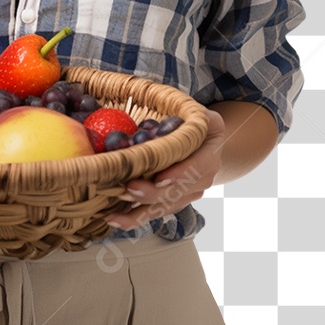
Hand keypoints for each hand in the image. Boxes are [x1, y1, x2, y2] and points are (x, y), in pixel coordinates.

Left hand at [105, 108, 225, 229]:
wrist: (209, 145)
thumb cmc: (198, 124)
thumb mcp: (200, 114)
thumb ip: (187, 113)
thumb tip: (157, 104)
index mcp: (210, 156)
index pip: (196, 168)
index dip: (179, 174)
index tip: (159, 177)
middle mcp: (202, 180)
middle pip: (177, 192)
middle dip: (151, 193)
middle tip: (128, 188)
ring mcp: (188, 194)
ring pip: (164, 207)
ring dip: (138, 213)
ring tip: (114, 215)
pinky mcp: (174, 201)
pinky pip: (156, 212)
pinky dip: (135, 217)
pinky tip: (115, 220)